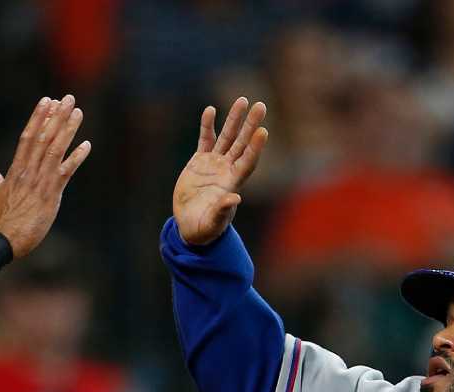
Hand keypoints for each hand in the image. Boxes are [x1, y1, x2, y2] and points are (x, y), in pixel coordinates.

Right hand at [0, 94, 91, 257]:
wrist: (2, 240)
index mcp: (16, 170)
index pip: (29, 137)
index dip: (38, 118)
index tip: (47, 102)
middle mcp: (29, 171)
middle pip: (44, 137)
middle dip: (56, 116)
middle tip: (67, 98)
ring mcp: (41, 182)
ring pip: (55, 149)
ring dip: (67, 129)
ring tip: (77, 112)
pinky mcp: (51, 195)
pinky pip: (66, 172)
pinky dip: (77, 158)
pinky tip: (87, 144)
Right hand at [173, 97, 268, 246]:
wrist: (190, 226)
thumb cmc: (204, 229)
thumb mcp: (212, 223)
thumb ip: (222, 210)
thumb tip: (234, 198)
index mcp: (232, 184)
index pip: (247, 161)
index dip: (255, 147)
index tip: (263, 131)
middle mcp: (227, 170)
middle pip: (242, 143)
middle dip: (251, 125)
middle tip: (261, 105)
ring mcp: (214, 164)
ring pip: (227, 137)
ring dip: (234, 119)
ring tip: (242, 100)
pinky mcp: (199, 162)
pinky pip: (205, 140)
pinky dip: (207, 126)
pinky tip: (211, 110)